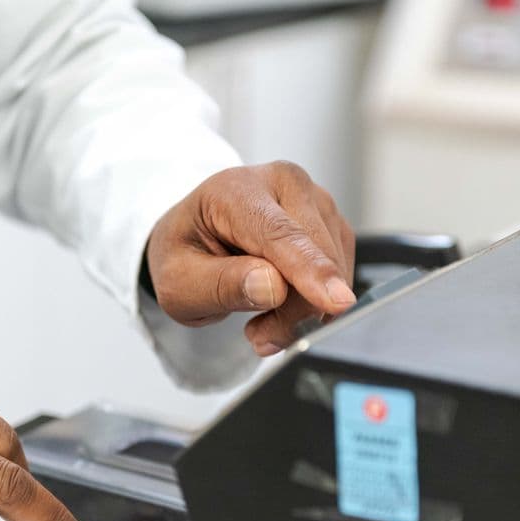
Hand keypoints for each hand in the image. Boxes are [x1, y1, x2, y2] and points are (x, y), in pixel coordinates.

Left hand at [147, 161, 355, 355]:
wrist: (193, 240)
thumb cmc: (183, 256)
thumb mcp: (179, 283)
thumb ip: (221, 285)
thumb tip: (273, 288)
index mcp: (236, 189)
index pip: (280, 233)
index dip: (309, 269)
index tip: (335, 302)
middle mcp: (283, 184)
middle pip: (313, 254)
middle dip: (294, 309)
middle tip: (259, 336)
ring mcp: (314, 200)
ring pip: (333, 267)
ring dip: (303, 310)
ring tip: (262, 322)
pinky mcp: (331, 223)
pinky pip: (340, 272)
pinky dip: (314, 301)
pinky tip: (280, 308)